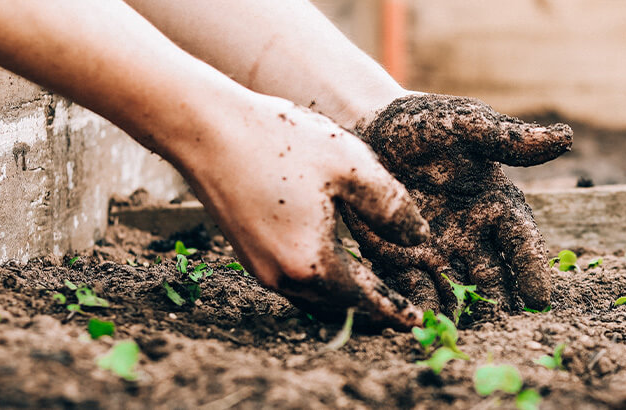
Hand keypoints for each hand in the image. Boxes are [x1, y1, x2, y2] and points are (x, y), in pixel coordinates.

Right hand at [176, 93, 429, 328]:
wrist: (207, 130)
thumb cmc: (281, 141)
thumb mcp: (352, 166)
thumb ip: (392, 207)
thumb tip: (419, 239)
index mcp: (313, 263)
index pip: (366, 300)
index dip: (395, 310)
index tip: (418, 322)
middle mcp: (283, 277)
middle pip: (339, 307)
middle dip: (372, 311)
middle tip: (402, 312)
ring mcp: (260, 268)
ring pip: (315, 298)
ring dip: (346, 299)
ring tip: (375, 293)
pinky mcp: (248, 253)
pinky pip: (295, 282)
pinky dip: (322, 283)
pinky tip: (336, 267)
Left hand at [342, 93, 571, 317]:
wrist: (368, 127)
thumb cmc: (425, 123)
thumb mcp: (466, 124)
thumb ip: (508, 139)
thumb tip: (565, 138)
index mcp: (496, 205)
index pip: (521, 242)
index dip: (532, 269)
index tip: (540, 298)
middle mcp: (472, 235)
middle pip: (493, 277)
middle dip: (499, 304)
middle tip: (504, 329)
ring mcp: (438, 251)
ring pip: (457, 291)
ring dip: (462, 314)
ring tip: (464, 337)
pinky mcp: (401, 259)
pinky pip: (414, 289)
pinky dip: (420, 308)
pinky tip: (421, 325)